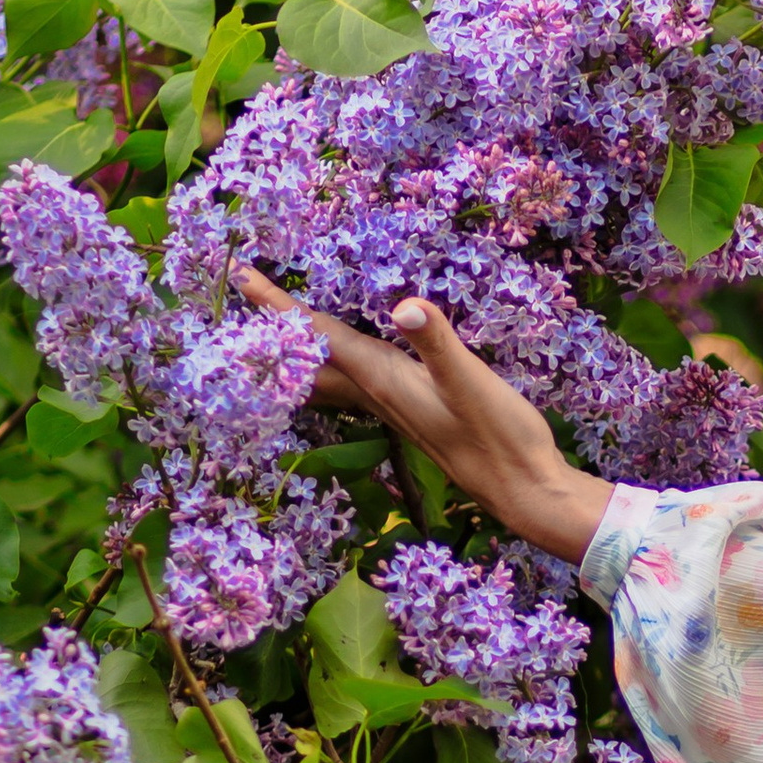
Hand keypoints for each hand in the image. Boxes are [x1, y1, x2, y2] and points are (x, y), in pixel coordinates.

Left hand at [239, 272, 612, 563]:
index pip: (318, 336)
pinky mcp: (410, 412)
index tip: (240, 275)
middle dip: (275, 328)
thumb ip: (438, 343)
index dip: (278, 305)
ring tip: (271, 335)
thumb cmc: (500, 435)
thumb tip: (404, 305)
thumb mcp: (472, 382)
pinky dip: (331, 369)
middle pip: (309, 358)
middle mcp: (377, 394)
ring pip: (327, 377)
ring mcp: (392, 407)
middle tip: (243, 293)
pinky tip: (338, 369)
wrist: (522, 487)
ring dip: (298, 354)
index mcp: (382, 380)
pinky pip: (352, 386)